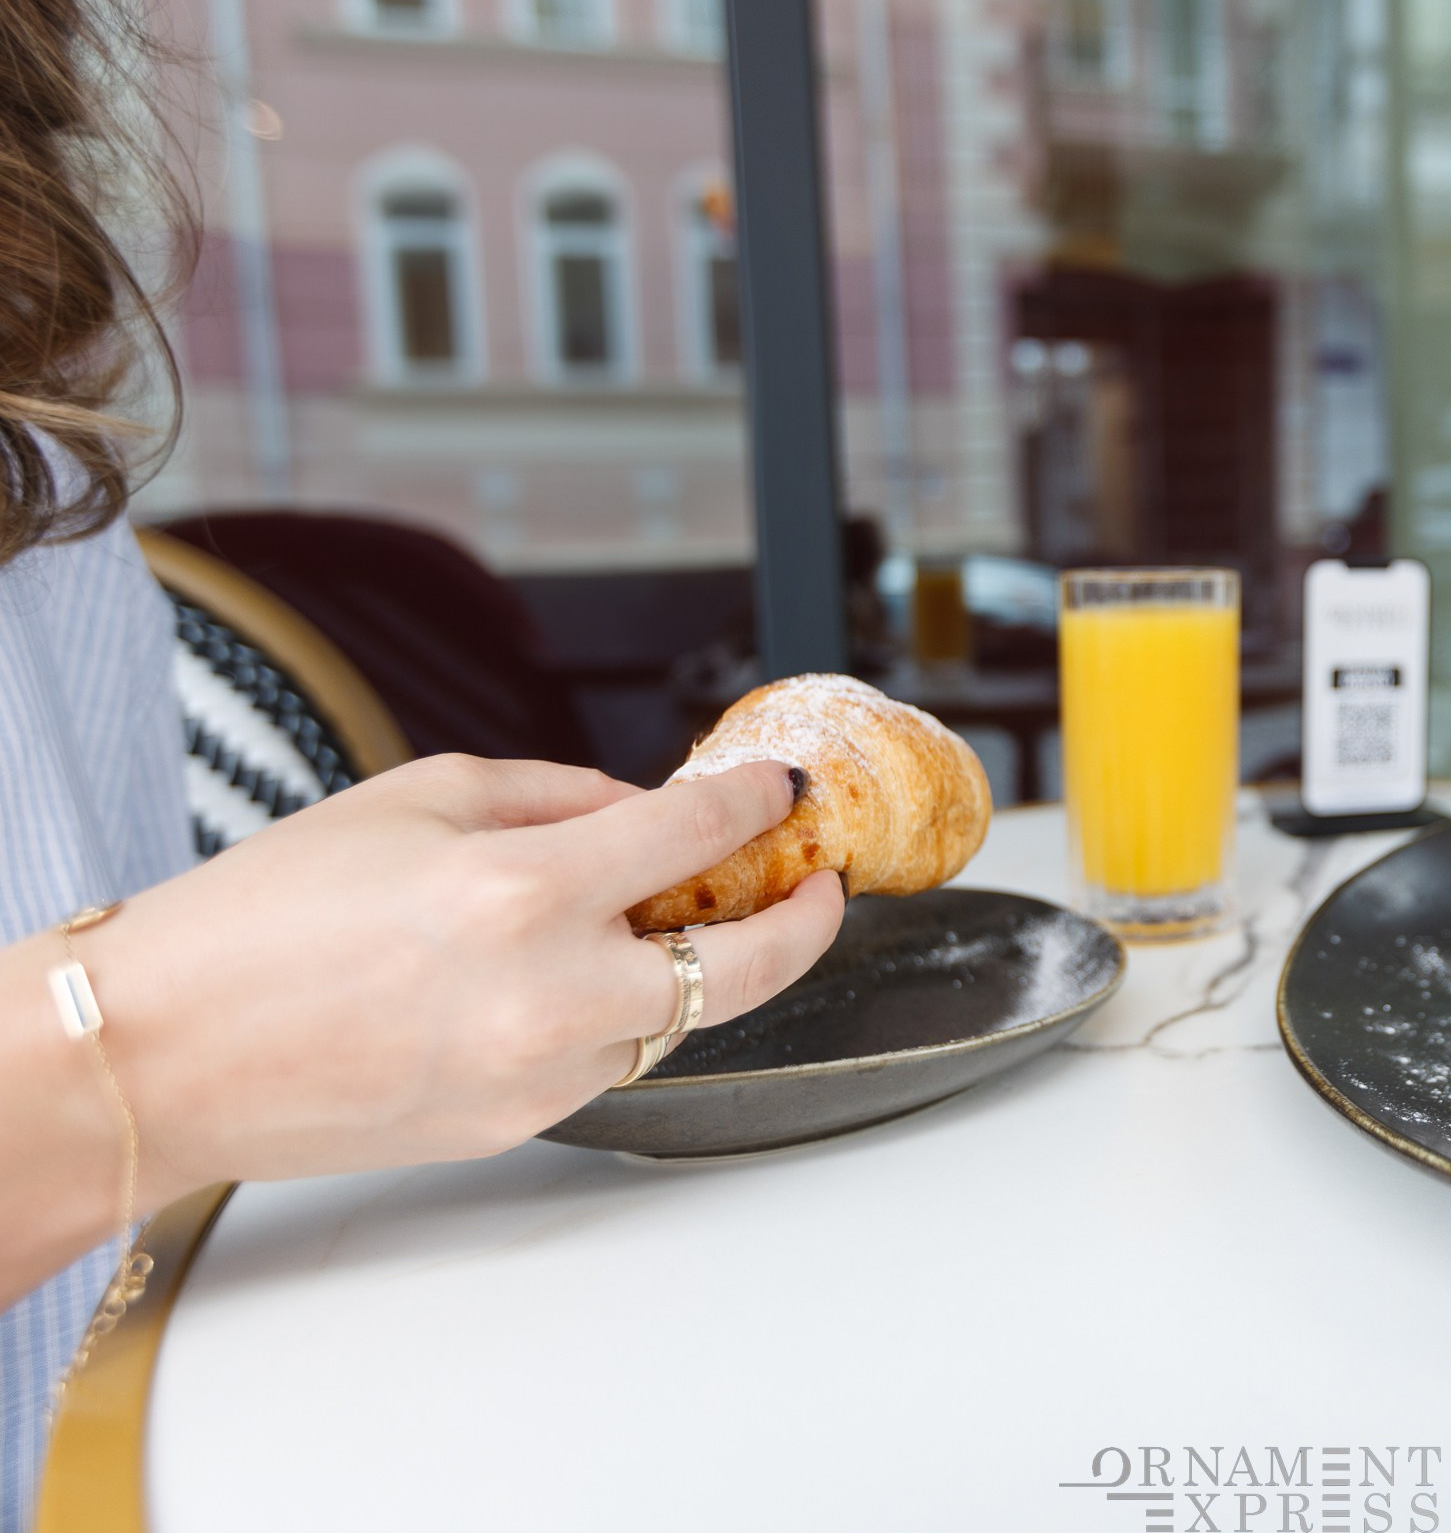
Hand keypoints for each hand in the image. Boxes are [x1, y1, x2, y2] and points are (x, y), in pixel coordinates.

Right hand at [79, 755, 845, 1207]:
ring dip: (686, 968)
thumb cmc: (265, 914)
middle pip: (752, 965)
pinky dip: (608, 1012)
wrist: (163, 1051)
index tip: (781, 795)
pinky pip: (605, 1057)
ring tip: (665, 922)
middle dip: (805, 921)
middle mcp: (554, 990)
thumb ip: (559, 794)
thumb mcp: (419, 795)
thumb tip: (644, 809)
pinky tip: (556, 979)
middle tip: (817, 889)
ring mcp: (543, 1072)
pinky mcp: (519, 1126)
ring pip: (676, 1016)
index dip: (757, 806)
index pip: (699, 835)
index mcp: (527, 889)